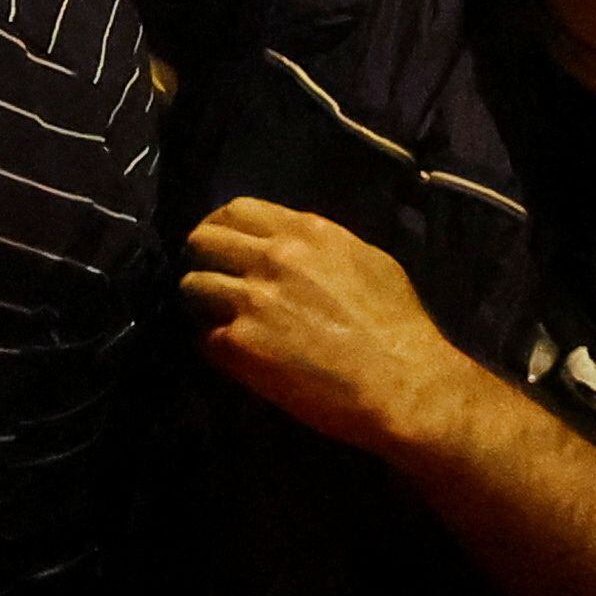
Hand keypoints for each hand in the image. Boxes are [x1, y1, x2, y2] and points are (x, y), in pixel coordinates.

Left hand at [182, 200, 497, 457]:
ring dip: (200, 304)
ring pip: (191, 286)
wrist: (404, 384)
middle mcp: (272, 257)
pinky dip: (214, 345)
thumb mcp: (368, 261)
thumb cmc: (399, 327)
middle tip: (210, 282)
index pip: (235, 210)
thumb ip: (319, 247)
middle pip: (201, 241)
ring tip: (218, 321)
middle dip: (200, 260)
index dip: (220, 228)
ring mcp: (252, 300)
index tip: (220, 247)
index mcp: (305, 233)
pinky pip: (203, 336)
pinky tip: (235, 355)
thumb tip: (288, 244)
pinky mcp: (240, 343)